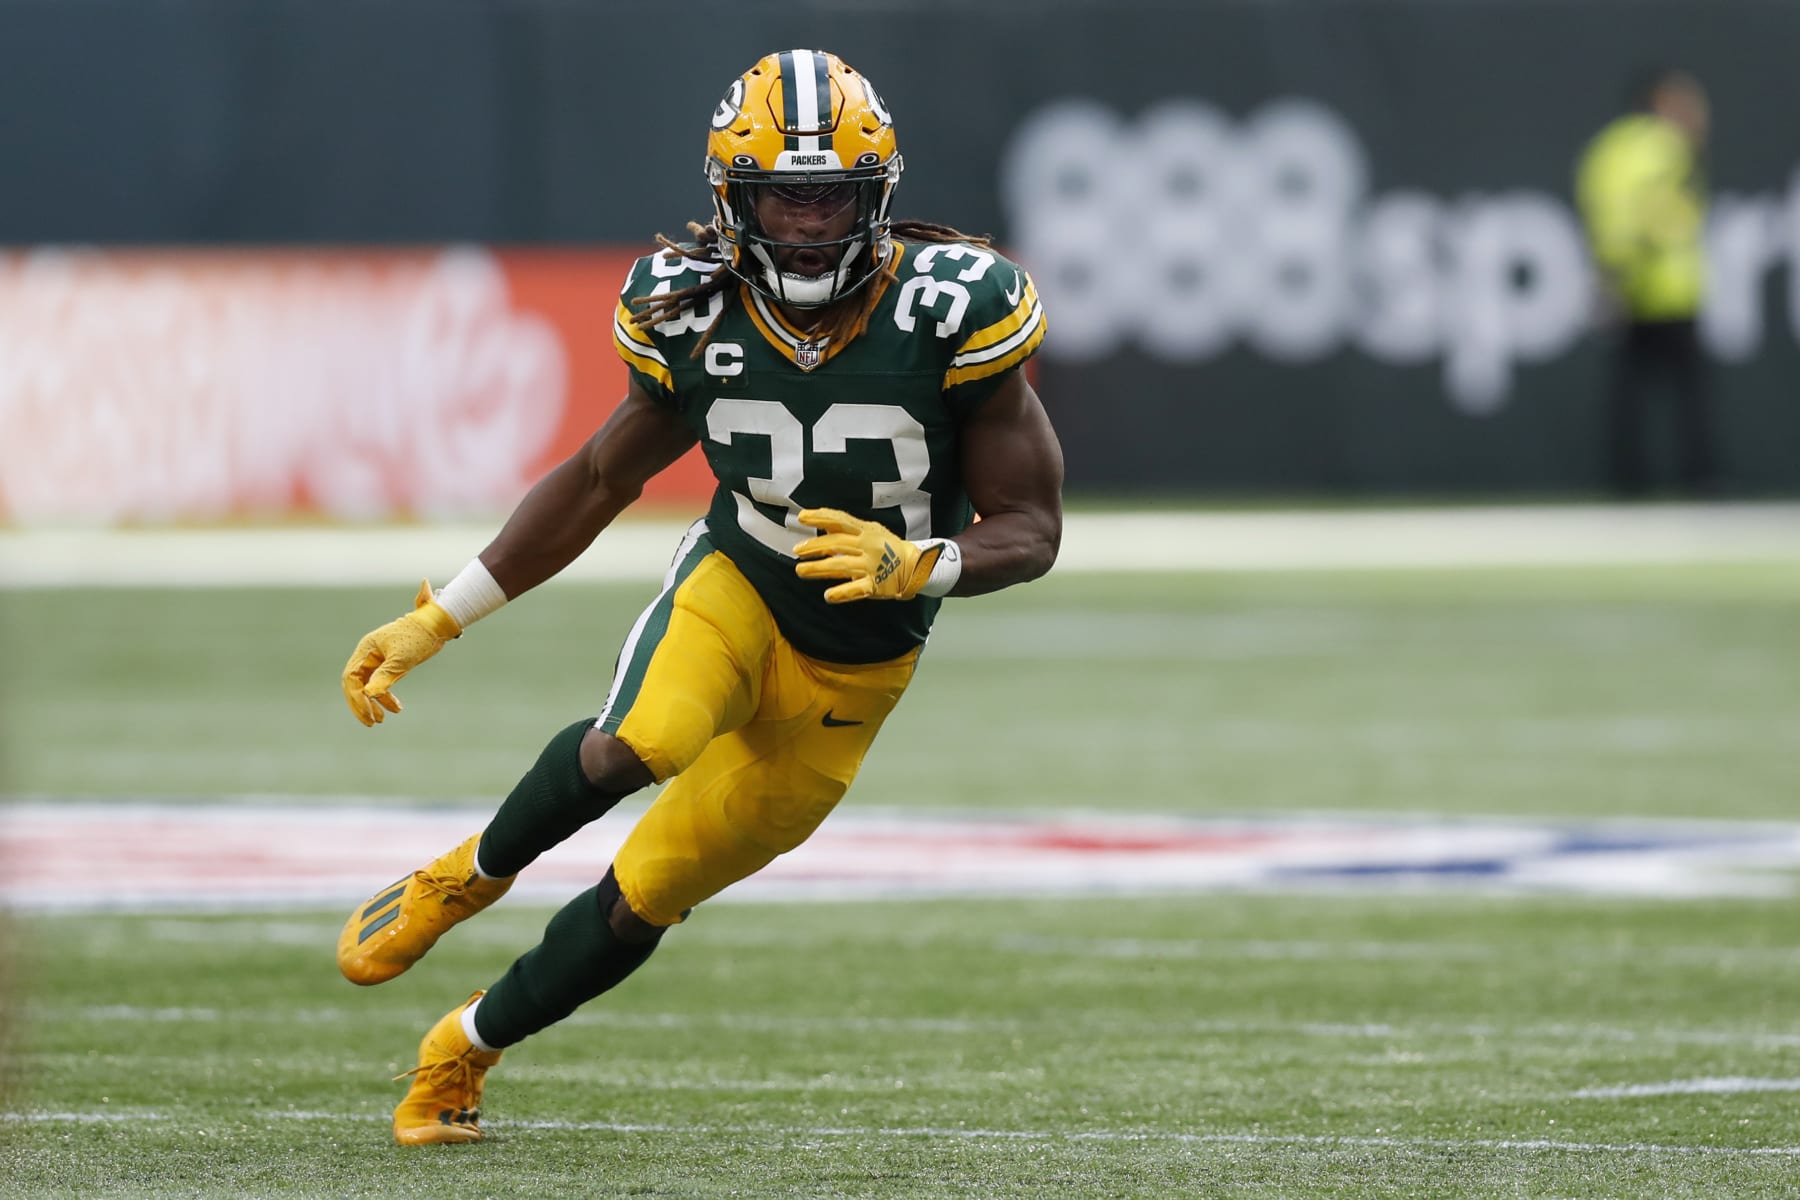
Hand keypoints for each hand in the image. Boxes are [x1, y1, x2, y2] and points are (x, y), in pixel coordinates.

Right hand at [340, 581, 462, 725]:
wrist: (435, 625)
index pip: (351, 677)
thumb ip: (385, 676)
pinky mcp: (388, 664)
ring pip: (367, 685)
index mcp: (366, 649)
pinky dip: (385, 697)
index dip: (356, 698)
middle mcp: (368, 654)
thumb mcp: (402, 659)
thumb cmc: (419, 637)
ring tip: (381, 720)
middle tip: (373, 722)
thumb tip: (370, 694)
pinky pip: (380, 684)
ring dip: (373, 703)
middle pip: (356, 684)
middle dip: (362, 704)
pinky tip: (396, 708)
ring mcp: (377, 660)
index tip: (368, 713)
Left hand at [793, 508, 944, 603]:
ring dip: (819, 568)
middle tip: (797, 551)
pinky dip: (842, 593)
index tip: (802, 517)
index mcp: (866, 531)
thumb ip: (848, 528)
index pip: (840, 520)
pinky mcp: (875, 584)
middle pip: (837, 543)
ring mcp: (872, 566)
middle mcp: (868, 546)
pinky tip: (828, 595)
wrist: (915, 565)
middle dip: (814, 546)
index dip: (820, 517)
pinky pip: (857, 589)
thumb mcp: (871, 531)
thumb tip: (823, 523)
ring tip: (801, 571)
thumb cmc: (889, 547)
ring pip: (841, 565)